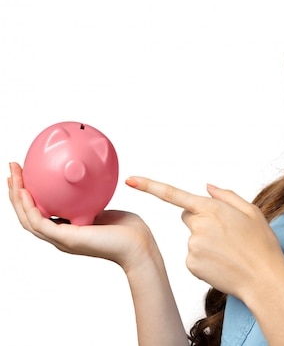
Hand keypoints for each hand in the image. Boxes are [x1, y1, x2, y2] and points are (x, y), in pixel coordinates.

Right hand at [8, 162, 157, 270]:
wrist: (139, 246)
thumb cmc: (128, 230)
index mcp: (67, 229)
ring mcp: (61, 239)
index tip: (23, 175)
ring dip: (16, 197)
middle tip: (12, 170)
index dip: (27, 196)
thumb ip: (90, 198)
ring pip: (28, 218)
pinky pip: (40, 223)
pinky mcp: (66, 239)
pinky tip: (25, 192)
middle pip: (27, 214)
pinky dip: (29, 208)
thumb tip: (84, 179)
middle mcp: (60, 235)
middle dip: (15, 192)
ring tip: (13, 177)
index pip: (39, 212)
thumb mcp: (103, 207)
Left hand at [125, 176, 283, 299]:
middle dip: (202, 221)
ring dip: (206, 242)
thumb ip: (227, 196)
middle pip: (189, 217)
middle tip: (226, 234)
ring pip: (192, 238)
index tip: (130, 180)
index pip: (174, 194)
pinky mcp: (190, 264)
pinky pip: (193, 257)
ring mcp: (193, 246)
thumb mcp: (252, 212)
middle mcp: (199, 225)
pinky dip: (204, 259)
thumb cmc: (262, 245)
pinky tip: (222, 264)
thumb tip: (207, 187)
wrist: (264, 278)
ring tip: (229, 252)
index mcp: (213, 208)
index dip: (149, 186)